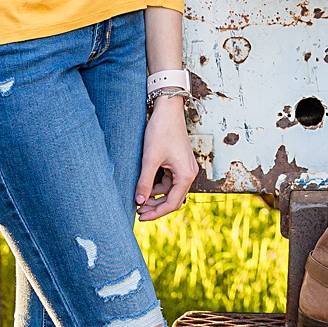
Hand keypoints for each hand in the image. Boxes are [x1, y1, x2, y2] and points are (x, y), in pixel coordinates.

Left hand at [135, 96, 198, 220]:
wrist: (168, 110)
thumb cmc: (161, 131)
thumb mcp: (150, 159)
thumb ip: (145, 182)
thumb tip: (139, 201)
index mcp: (186, 175)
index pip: (172, 203)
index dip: (156, 212)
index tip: (140, 216)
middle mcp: (189, 173)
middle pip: (173, 199)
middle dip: (156, 206)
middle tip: (138, 210)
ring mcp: (185, 168)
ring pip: (170, 190)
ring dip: (156, 196)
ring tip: (139, 198)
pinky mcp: (179, 162)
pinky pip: (170, 181)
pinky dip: (158, 185)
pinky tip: (145, 185)